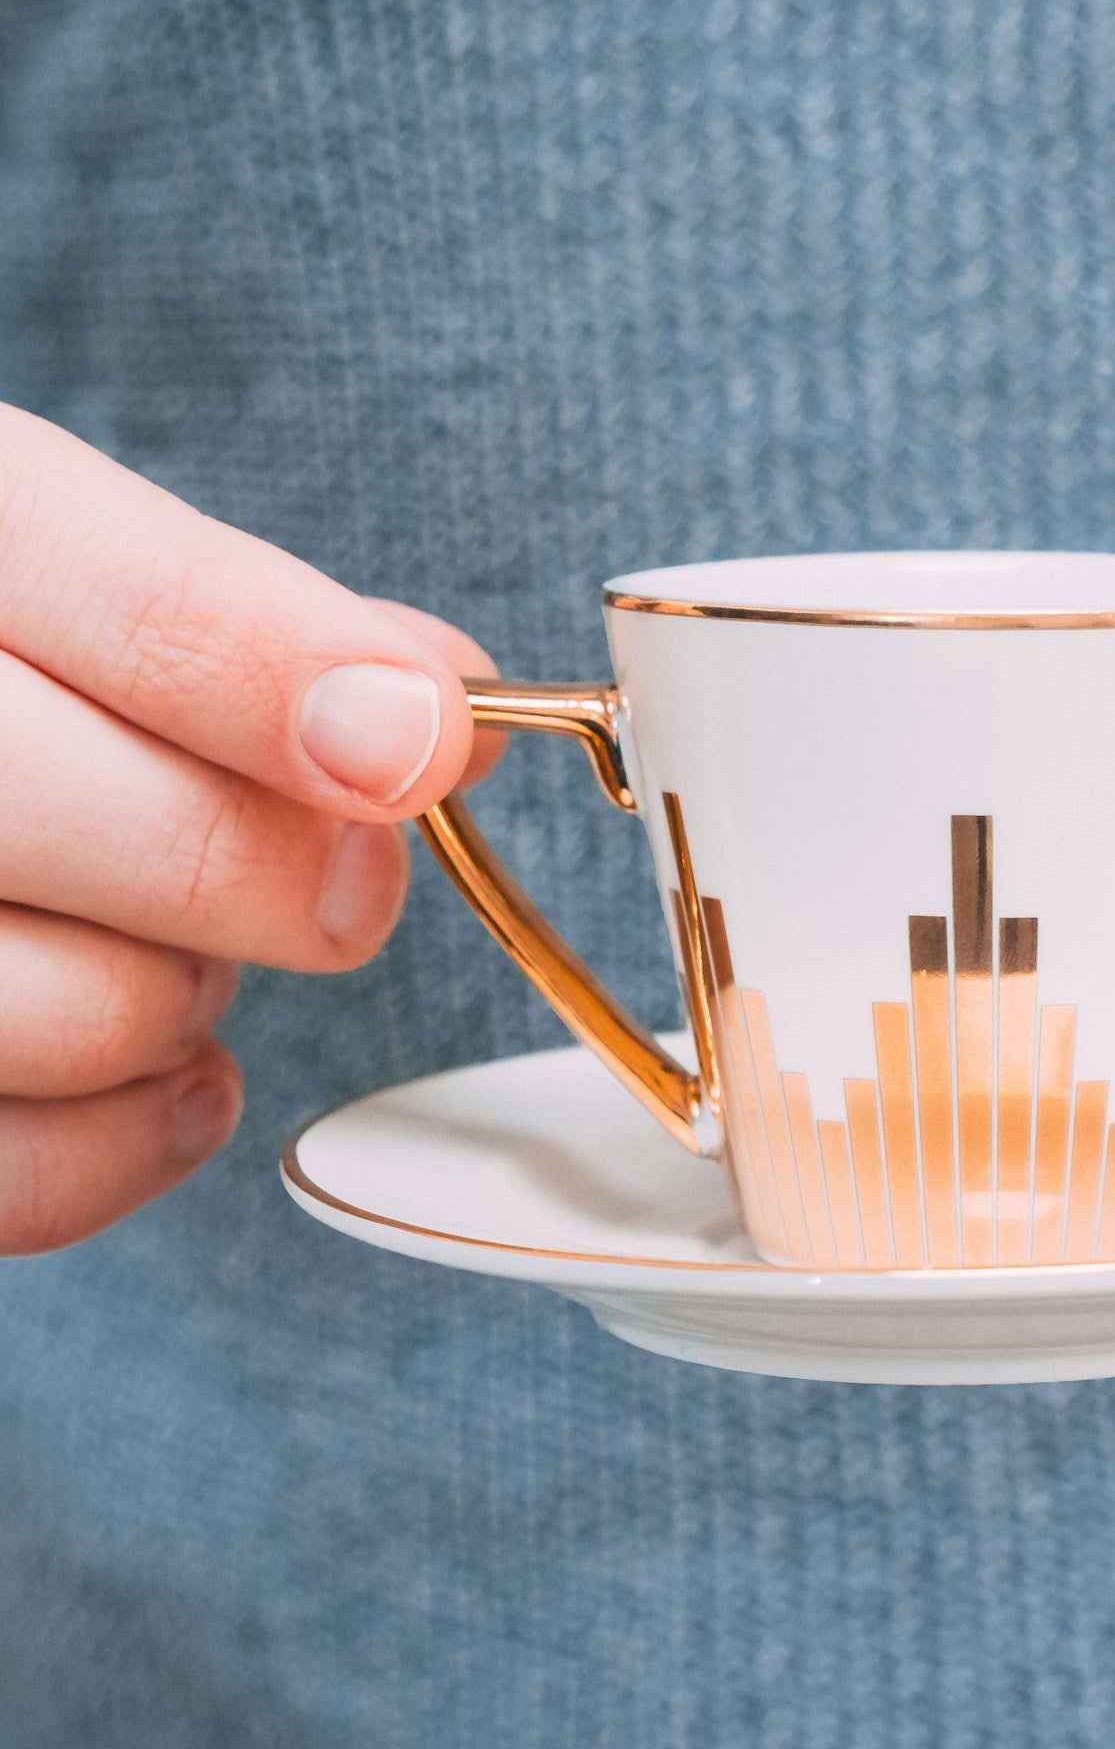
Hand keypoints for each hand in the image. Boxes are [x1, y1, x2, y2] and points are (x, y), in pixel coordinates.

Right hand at [0, 404, 498, 1252]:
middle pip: (154, 834)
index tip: (425, 740)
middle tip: (343, 877)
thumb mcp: (67, 574)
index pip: (133, 609)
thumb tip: (441, 715)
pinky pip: (33, 1174)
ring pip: (97, 1016)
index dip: (294, 680)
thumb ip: (244, 629)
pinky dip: (141, 1134)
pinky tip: (167, 1066)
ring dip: (191, 999)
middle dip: (285, 870)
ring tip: (169, 943)